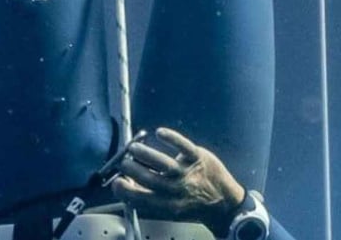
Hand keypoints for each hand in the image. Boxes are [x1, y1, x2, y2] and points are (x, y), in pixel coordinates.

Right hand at [110, 127, 245, 235]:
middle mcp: (178, 191)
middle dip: (132, 169)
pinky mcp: (198, 157)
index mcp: (168, 206)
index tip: (117, 181)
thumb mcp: (171, 209)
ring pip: (162, 163)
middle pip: (149, 179)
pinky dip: (170, 137)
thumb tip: (128, 184)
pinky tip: (159, 132)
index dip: (125, 190)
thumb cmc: (193, 204)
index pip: (141, 198)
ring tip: (133, 148)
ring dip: (144, 154)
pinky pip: (182, 146)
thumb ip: (150, 198)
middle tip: (123, 162)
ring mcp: (188, 173)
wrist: (224, 203)